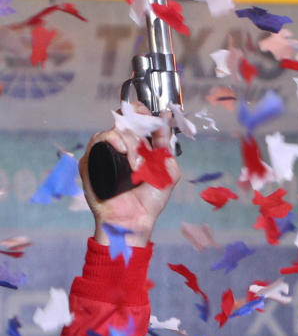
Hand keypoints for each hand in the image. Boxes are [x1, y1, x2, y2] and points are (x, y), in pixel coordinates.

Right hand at [81, 116, 180, 248]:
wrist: (133, 221)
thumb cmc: (149, 202)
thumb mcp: (168, 174)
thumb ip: (168, 151)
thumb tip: (167, 125)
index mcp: (140, 150)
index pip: (139, 123)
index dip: (146, 114)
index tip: (158, 114)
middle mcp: (122, 149)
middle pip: (126, 121)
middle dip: (139, 125)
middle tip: (146, 140)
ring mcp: (105, 154)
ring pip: (114, 130)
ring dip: (130, 142)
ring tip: (137, 164)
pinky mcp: (91, 161)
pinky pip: (98, 140)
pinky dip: (112, 141)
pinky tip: (123, 153)